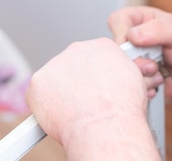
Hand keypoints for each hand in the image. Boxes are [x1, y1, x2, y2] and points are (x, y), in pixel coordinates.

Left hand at [26, 38, 149, 148]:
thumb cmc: (122, 108)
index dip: (94, 75)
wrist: (106, 125)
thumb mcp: (133, 80)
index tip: (96, 88)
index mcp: (102, 46)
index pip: (93, 56)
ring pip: (54, 79)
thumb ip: (117, 72)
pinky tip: (60, 115)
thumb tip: (114, 79)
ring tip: (75, 111)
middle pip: (72, 65)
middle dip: (77, 83)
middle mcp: (78, 49)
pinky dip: (45, 106)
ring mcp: (56, 63)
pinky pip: (39, 94)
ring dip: (61, 93)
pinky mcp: (38, 81)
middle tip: (85, 102)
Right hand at [108, 6, 171, 104]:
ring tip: (159, 74)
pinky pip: (129, 86)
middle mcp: (134, 41)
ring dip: (142, 75)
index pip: (117, 20)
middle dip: (135, 60)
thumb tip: (133, 36)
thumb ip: (157, 29)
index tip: (134, 43)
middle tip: (153, 64)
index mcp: (141, 21)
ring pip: (121, 70)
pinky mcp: (137, 80)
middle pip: (115, 49)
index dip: (121, 32)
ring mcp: (134, 61)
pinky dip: (144, 88)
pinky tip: (158, 84)